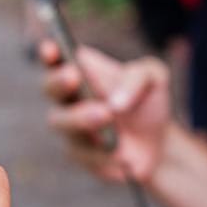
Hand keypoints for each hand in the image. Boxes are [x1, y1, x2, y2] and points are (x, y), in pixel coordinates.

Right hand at [40, 42, 173, 183]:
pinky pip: (83, 154)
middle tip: (74, 78)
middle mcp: (68, 97)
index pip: (56, 57)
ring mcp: (70, 127)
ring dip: (81, 117)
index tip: (51, 48)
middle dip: (59, 82)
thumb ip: (137, 77)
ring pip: (62, 122)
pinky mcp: (79, 154)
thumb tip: (115, 102)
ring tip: (107, 114)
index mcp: (81, 69)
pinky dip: (104, 154)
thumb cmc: (148, 102)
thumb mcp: (154, 78)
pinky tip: (124, 158)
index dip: (48, 52)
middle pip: (50, 87)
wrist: (158, 144)